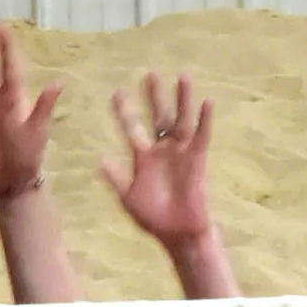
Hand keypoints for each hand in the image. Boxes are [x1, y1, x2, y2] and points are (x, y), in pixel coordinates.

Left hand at [102, 69, 215, 250]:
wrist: (177, 233)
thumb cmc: (153, 218)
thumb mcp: (129, 198)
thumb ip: (116, 179)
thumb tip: (99, 161)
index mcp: (143, 157)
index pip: (132, 128)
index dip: (125, 111)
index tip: (117, 91)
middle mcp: (162, 149)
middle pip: (158, 116)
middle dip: (154, 96)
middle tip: (149, 73)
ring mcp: (181, 152)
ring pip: (181, 120)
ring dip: (182, 99)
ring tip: (182, 76)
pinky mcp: (198, 159)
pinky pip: (202, 136)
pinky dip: (205, 120)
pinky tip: (207, 102)